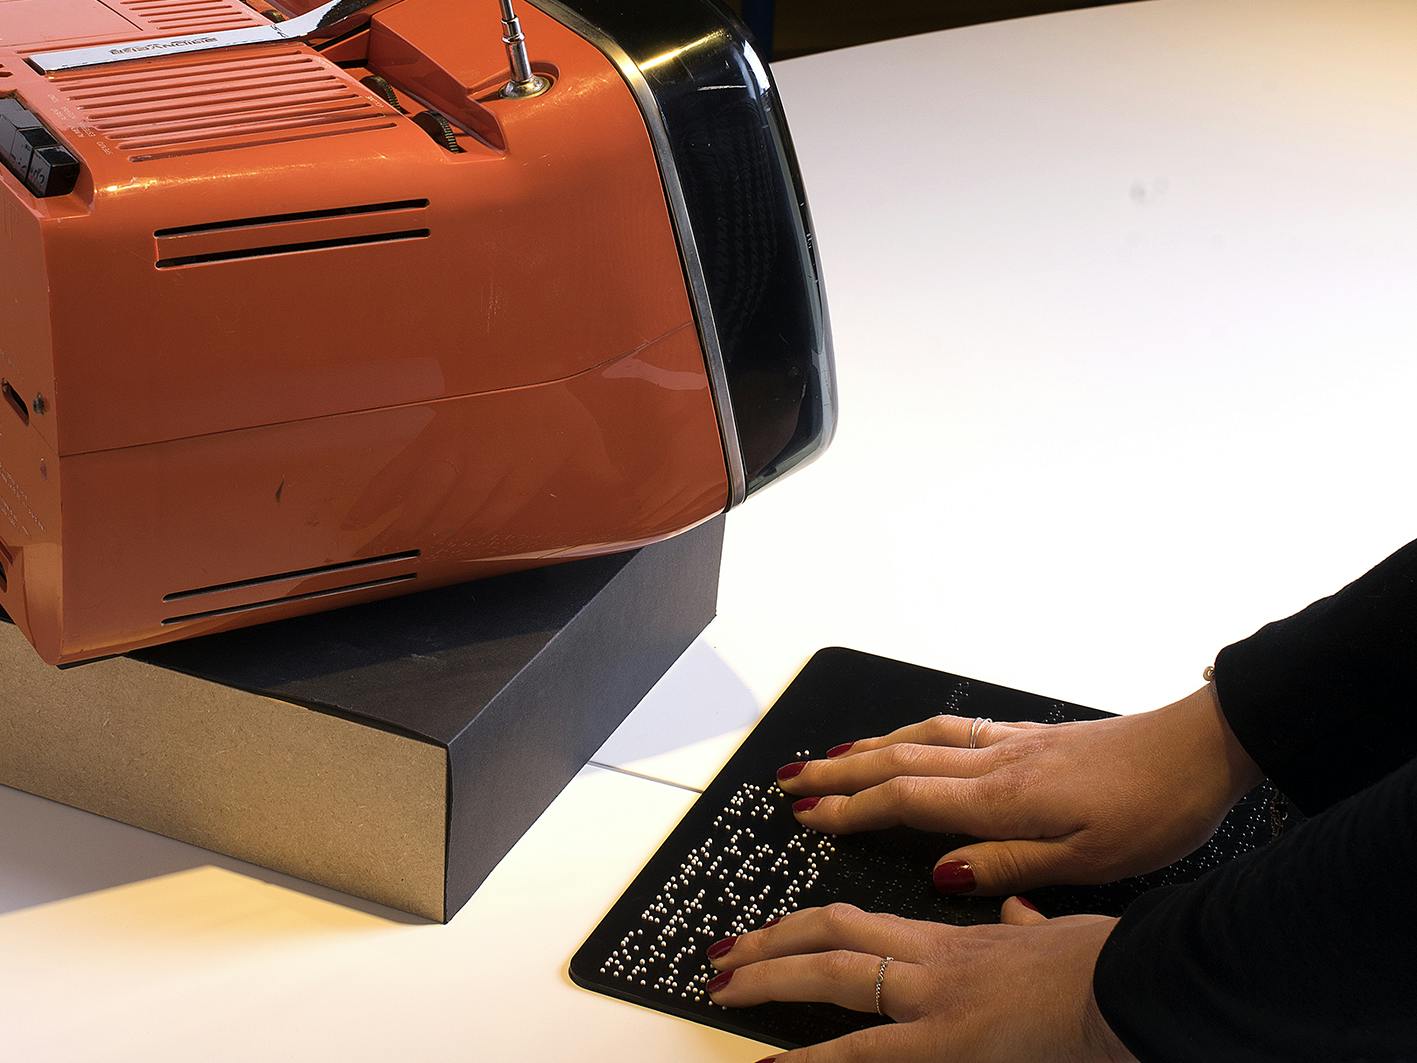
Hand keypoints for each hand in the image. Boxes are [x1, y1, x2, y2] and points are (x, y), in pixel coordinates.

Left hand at [707, 901, 1133, 1061]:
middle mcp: (931, 961)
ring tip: (722, 989)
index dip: (801, 927)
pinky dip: (814, 1061)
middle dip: (766, 945)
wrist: (1134, 984)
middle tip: (719, 957)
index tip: (766, 934)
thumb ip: (1022, 923)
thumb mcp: (1055, 933)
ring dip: (768, 978)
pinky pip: (865, 1052)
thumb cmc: (1103, 965)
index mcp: (951, 941)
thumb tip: (1014, 907)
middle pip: (828, 935)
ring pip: (833, 974)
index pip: (855, 922)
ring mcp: (935, 999)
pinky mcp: (948, 1042)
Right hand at [776, 684, 1263, 894]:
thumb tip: (942, 872)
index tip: (806, 815)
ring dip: (867, 746)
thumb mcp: (1088, 861)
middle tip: (789, 778)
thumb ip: (1011, 866)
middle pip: (899, 758)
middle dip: (838, 770)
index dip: (853, 808)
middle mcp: (998, 762)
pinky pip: (952, 728)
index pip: (908, 798)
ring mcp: (1013, 743)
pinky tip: (907, 737)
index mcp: (1005, 797)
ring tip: (828, 755)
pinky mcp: (1032, 736)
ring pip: (921, 737)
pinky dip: (912, 732)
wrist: (1202, 749)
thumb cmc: (1154, 811)